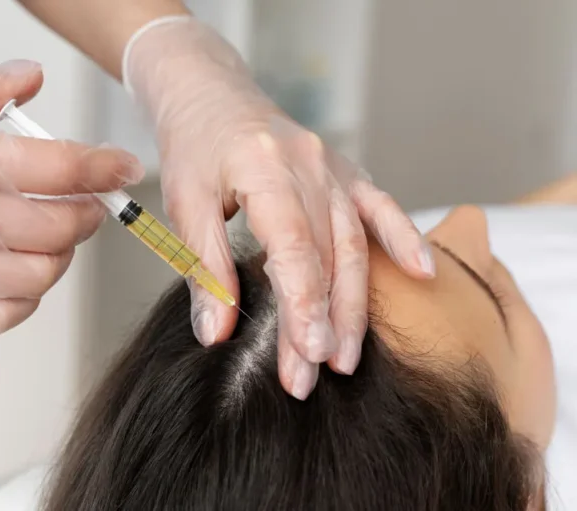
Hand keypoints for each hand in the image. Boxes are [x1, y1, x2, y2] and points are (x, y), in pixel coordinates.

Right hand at [0, 60, 142, 333]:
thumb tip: (32, 78)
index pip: (63, 167)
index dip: (105, 167)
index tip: (122, 168)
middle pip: (64, 225)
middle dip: (89, 212)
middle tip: (85, 202)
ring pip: (44, 273)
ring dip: (62, 254)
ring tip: (52, 236)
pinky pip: (8, 314)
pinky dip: (28, 295)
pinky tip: (19, 272)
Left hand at [123, 18, 433, 398]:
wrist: (211, 95)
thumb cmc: (194, 146)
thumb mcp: (184, 204)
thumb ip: (205, 268)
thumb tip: (216, 333)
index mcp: (265, 168)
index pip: (293, 246)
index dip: (302, 304)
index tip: (306, 355)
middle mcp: (309, 165)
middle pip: (327, 254)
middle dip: (325, 319)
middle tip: (315, 372)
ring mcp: (334, 166)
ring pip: (355, 243)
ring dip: (355, 303)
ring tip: (347, 355)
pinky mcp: (345, 171)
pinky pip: (381, 206)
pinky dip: (403, 240)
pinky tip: (422, 274)